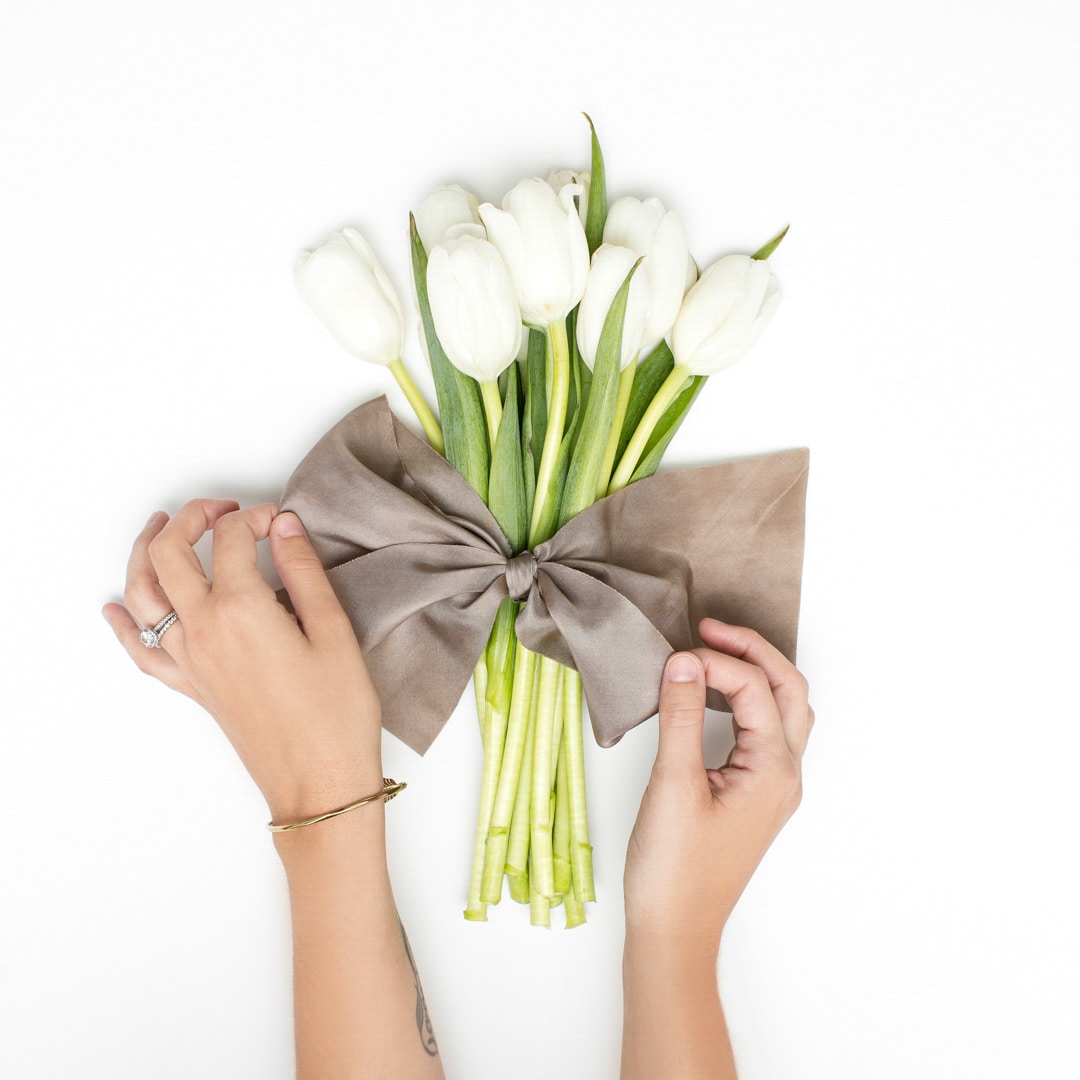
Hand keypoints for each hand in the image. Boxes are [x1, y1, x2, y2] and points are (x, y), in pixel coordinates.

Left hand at [103, 499, 383, 821]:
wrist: (318, 781)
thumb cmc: (335, 712)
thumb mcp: (334, 632)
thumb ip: (304, 572)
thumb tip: (284, 526)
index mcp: (241, 610)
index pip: (233, 538)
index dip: (257, 517)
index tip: (282, 521)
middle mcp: (203, 629)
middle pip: (171, 552)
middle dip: (192, 518)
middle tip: (222, 508)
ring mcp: (189, 659)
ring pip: (143, 592)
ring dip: (145, 551)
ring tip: (162, 527)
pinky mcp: (190, 685)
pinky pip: (140, 650)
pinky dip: (123, 623)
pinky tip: (117, 608)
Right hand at [624, 618, 812, 951]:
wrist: (676, 929)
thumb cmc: (674, 869)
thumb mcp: (671, 784)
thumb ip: (682, 717)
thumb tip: (685, 660)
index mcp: (772, 770)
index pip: (755, 689)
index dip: (716, 662)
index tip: (673, 657)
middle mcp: (784, 774)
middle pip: (789, 690)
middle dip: (753, 652)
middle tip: (708, 629)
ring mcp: (773, 786)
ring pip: (784, 710)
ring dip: (757, 673)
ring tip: (713, 651)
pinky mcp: (754, 794)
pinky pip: (765, 730)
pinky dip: (746, 699)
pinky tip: (714, 696)